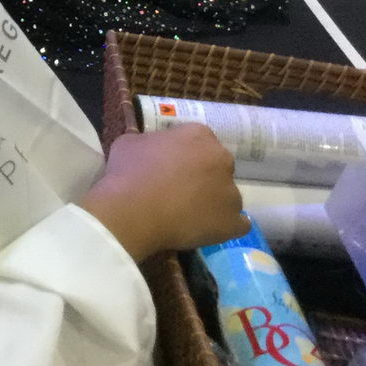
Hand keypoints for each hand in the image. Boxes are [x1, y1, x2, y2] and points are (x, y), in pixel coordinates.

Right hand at [79, 125, 246, 262]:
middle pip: (217, 166)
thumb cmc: (128, 172)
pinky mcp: (233, 222)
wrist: (133, 211)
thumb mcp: (129, 143)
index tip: (169, 167)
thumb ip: (148, 143)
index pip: (198, 141)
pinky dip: (224, 227)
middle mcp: (222, 158)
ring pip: (227, 196)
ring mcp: (232, 192)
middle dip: (203, 176)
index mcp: (199, 135)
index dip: (183, 155)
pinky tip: (206, 230)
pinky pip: (237, 224)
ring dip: (212, 202)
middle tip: (179, 190)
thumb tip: (149, 150)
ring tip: (188, 216)